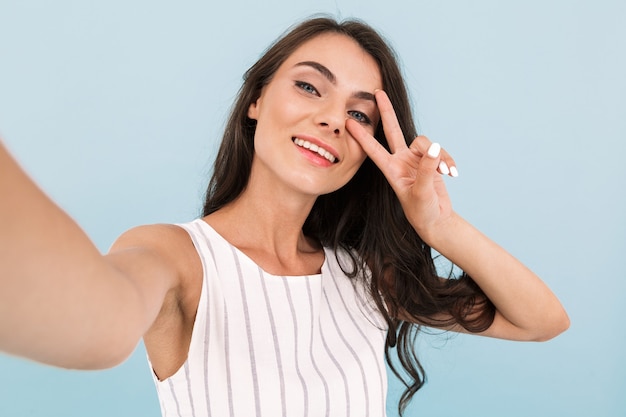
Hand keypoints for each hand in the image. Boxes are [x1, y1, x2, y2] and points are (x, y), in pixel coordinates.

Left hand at [346, 90, 457, 239]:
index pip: (374, 150)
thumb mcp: (422, 193)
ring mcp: (416, 159)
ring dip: (438, 155)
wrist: (436, 220)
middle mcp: (401, 161)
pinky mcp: (431, 161)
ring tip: (446, 172)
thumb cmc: (423, 212)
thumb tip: (433, 147)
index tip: (349, 123)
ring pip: (425, 142)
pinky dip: (447, 160)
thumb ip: (427, 169)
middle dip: (386, 110)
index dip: (362, 136)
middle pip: (393, 130)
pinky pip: (439, 151)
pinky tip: (453, 173)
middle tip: (377, 92)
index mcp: (392, 170)